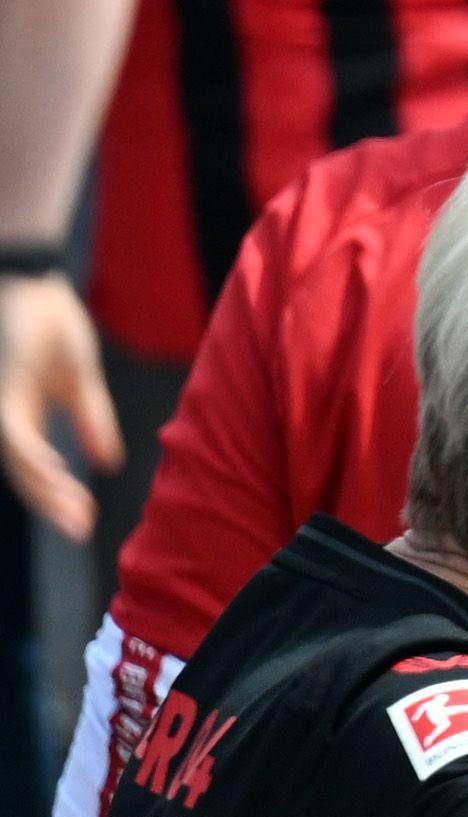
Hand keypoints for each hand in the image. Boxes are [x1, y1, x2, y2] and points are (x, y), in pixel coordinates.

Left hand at [0, 278, 115, 542]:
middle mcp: (9, 422)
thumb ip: (92, 421)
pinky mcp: (6, 394)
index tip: (85, 525)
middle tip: (80, 530)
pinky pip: (16, 435)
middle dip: (53, 505)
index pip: (38, 471)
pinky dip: (33, 456)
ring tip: (72, 511)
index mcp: (25, 420)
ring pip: (20, 463)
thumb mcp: (81, 381)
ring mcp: (5, 409)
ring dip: (46, 489)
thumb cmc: (52, 326)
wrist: (36, 285)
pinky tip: (52, 470)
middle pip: (27, 475)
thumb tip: (109, 463)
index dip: (59, 499)